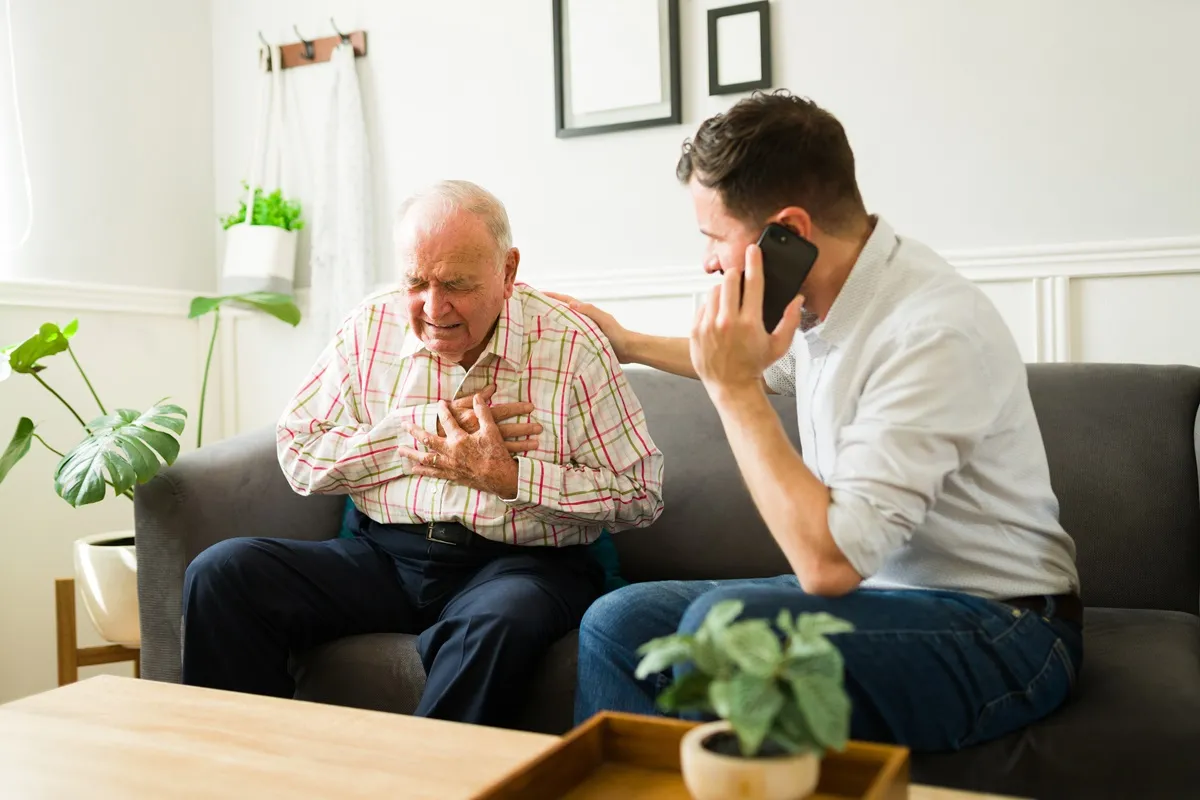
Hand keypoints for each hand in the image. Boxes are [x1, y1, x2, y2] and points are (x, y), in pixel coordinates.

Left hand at [399, 397, 519, 497]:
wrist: (501, 479)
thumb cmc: (497, 454)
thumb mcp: (491, 430)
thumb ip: (483, 412)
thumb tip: (477, 397)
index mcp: (460, 439)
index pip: (448, 420)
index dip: (443, 410)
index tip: (439, 403)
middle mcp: (451, 452)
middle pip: (428, 439)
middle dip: (415, 431)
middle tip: (403, 425)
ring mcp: (450, 466)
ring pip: (426, 459)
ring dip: (412, 453)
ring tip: (400, 450)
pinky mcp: (453, 476)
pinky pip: (434, 473)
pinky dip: (423, 471)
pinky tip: (414, 469)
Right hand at [437, 385, 541, 452]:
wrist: (428, 439)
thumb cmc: (443, 420)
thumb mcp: (458, 405)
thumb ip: (476, 396)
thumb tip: (493, 387)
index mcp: (476, 417)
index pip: (501, 411)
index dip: (516, 409)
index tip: (531, 407)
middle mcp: (479, 432)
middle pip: (506, 430)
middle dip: (524, 428)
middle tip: (540, 427)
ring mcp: (479, 446)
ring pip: (504, 446)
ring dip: (522, 445)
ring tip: (537, 443)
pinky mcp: (477, 457)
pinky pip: (496, 458)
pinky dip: (510, 459)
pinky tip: (521, 460)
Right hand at [544, 292, 632, 362]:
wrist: (628, 350)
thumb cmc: (617, 334)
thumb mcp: (604, 320)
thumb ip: (590, 311)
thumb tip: (572, 304)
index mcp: (586, 312)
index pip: (566, 301)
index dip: (552, 297)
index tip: (538, 294)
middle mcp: (583, 320)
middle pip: (563, 311)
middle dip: (549, 308)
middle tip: (532, 309)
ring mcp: (584, 330)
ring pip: (565, 324)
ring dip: (553, 322)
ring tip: (537, 325)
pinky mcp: (585, 341)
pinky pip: (569, 336)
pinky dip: (560, 336)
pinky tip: (552, 342)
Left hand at [690, 243, 802, 399]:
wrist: (731, 386)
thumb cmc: (755, 365)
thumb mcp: (779, 345)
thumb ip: (791, 320)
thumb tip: (797, 300)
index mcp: (750, 322)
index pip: (753, 282)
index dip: (754, 262)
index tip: (753, 250)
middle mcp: (728, 321)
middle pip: (729, 279)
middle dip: (736, 275)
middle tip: (740, 280)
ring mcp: (709, 325)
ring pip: (714, 290)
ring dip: (723, 291)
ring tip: (730, 303)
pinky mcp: (696, 330)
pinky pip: (703, 305)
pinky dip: (712, 306)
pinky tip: (719, 317)